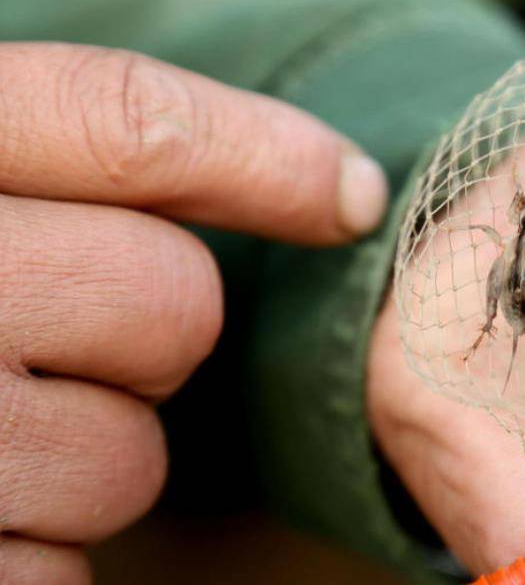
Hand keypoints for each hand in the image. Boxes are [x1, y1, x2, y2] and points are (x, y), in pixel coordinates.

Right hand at [0, 43, 386, 582]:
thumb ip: (66, 170)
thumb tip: (344, 192)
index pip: (124, 122)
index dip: (267, 156)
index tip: (351, 193)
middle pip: (169, 302)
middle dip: (146, 338)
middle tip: (53, 341)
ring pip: (129, 458)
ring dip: (81, 460)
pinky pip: (65, 572)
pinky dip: (36, 555)